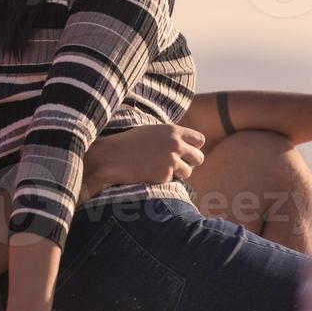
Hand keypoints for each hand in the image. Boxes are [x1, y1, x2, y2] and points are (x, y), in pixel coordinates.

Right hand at [82, 124, 205, 198]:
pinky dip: (164, 179)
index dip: (193, 148)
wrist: (112, 156)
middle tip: (177, 166)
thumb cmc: (129, 143)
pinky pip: (173, 180)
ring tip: (160, 170)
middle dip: (190, 163)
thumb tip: (185, 147)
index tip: (185, 153)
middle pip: (199, 158)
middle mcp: (176, 144)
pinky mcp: (165, 174)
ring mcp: (172, 159)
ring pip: (188, 172)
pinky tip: (150, 174)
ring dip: (178, 174)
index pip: (199, 140)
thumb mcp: (153, 132)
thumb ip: (170, 137)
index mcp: (173, 130)